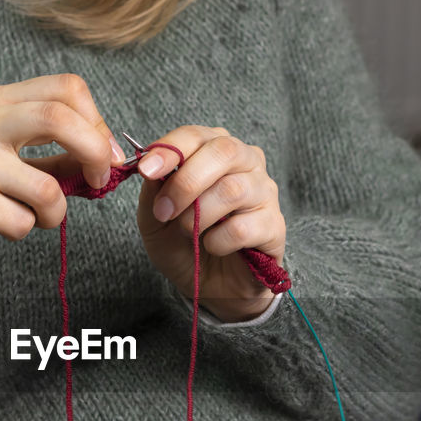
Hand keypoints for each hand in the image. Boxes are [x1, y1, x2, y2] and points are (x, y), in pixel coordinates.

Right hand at [0, 73, 124, 266]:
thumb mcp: (6, 157)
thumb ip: (54, 158)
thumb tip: (106, 163)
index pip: (66, 88)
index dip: (98, 122)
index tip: (106, 155)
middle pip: (61, 117)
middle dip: (95, 153)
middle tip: (98, 181)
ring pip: (47, 188)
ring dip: (55, 213)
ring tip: (38, 216)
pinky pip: (21, 221)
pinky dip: (24, 230)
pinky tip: (4, 225)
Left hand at [135, 126, 285, 321]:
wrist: (209, 284)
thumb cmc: (184, 243)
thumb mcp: (154, 217)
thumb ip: (152, 190)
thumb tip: (153, 168)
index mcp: (216, 151)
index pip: (196, 135)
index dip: (169, 149)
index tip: (146, 170)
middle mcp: (246, 163)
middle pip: (223, 152)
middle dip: (186, 182)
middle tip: (163, 210)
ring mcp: (264, 192)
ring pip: (232, 189)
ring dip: (198, 216)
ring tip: (186, 232)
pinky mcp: (274, 225)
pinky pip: (242, 227)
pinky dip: (217, 241)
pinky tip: (213, 247)